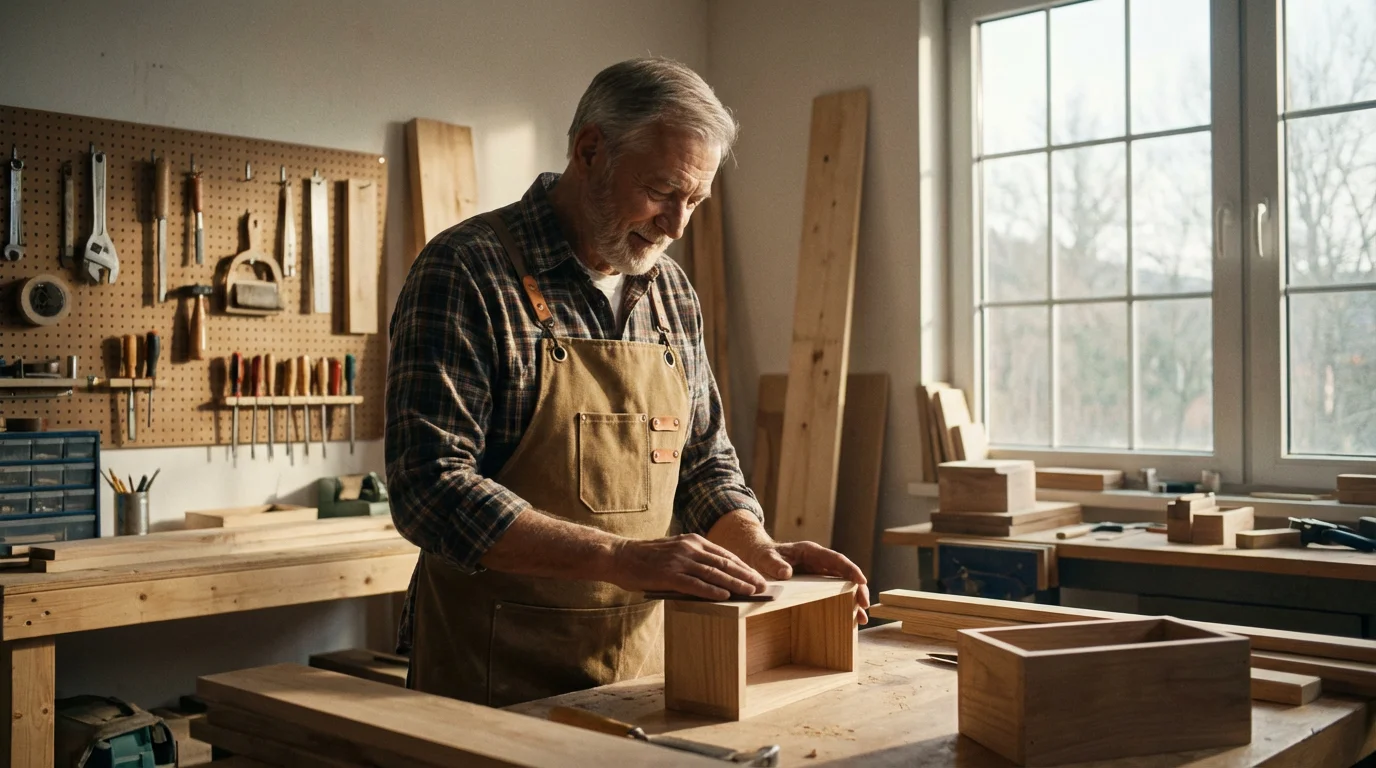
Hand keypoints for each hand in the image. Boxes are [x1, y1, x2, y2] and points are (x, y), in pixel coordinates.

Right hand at [608, 534, 767, 600]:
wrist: (619, 556)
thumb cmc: (647, 558)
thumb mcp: (675, 551)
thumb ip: (694, 559)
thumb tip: (718, 576)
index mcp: (693, 541)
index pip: (725, 555)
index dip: (744, 567)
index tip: (758, 577)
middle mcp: (690, 548)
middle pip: (724, 563)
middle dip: (746, 575)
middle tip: (763, 587)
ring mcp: (679, 561)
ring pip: (714, 573)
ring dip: (735, 583)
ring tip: (751, 592)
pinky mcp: (669, 574)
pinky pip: (695, 584)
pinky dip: (712, 590)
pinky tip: (725, 596)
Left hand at [746, 541, 870, 624]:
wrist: (759, 558)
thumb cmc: (764, 555)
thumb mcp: (765, 558)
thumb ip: (774, 564)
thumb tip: (786, 573)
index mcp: (812, 551)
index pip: (836, 559)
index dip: (850, 569)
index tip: (862, 580)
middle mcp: (820, 562)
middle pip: (845, 574)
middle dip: (858, 589)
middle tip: (865, 606)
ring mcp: (820, 573)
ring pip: (843, 585)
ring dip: (853, 600)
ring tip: (861, 619)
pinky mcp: (817, 584)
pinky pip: (834, 592)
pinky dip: (842, 604)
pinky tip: (848, 618)